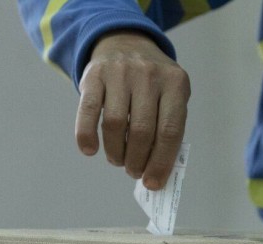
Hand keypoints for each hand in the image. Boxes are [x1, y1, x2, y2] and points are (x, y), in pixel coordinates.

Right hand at [76, 30, 189, 189]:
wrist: (125, 42)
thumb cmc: (152, 82)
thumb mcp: (170, 95)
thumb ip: (167, 128)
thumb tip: (155, 173)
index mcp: (175, 83)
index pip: (170, 131)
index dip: (161, 162)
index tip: (153, 183)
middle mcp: (149, 75)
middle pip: (142, 131)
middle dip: (137, 161)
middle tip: (134, 171)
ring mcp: (120, 73)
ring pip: (115, 125)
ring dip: (116, 153)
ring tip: (118, 160)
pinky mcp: (94, 75)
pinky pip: (88, 112)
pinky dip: (86, 136)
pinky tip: (90, 150)